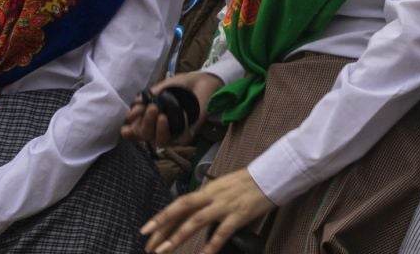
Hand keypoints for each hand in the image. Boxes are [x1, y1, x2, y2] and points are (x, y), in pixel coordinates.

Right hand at [122, 71, 224, 148]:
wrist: (200, 81)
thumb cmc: (177, 86)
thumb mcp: (158, 90)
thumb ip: (145, 101)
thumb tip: (131, 114)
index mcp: (148, 120)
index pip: (133, 132)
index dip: (129, 131)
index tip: (131, 119)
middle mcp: (158, 129)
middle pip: (144, 136)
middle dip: (145, 124)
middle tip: (152, 108)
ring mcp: (173, 133)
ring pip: (159, 142)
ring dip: (158, 130)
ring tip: (163, 116)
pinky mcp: (188, 134)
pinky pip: (180, 139)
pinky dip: (180, 129)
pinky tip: (181, 118)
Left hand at [142, 167, 274, 253]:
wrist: (273, 175)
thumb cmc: (249, 183)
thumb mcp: (224, 187)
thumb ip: (209, 199)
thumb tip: (192, 214)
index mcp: (209, 190)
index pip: (180, 204)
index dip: (162, 216)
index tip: (146, 230)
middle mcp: (213, 196)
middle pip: (182, 209)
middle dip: (163, 226)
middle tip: (148, 244)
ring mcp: (226, 205)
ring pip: (196, 220)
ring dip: (178, 236)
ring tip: (163, 251)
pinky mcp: (239, 215)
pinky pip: (222, 232)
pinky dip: (211, 246)